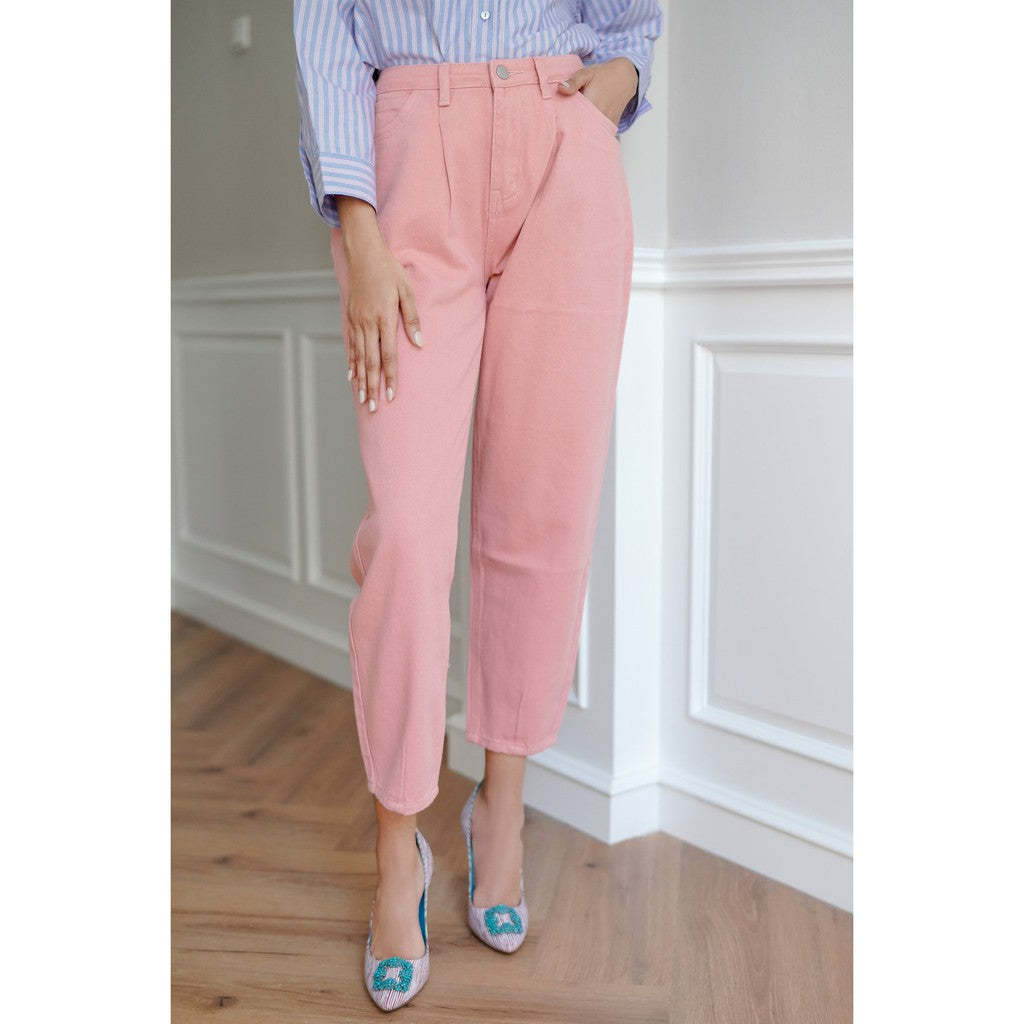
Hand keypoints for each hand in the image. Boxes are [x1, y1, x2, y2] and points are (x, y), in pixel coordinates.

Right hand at [332, 196, 424, 412]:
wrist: (363, 252)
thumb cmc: (389, 270)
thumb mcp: (406, 291)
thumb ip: (412, 319)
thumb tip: (419, 344)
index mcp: (384, 318)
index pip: (388, 355)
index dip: (390, 377)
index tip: (391, 396)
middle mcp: (367, 323)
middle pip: (371, 362)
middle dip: (373, 387)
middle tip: (375, 408)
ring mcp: (356, 321)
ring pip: (358, 357)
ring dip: (361, 380)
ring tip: (363, 399)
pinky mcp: (350, 318)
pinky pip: (350, 345)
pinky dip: (351, 363)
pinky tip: (351, 377)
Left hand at [557, 57, 638, 127]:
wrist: (625, 77)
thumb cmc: (603, 75)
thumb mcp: (586, 73)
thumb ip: (573, 82)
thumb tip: (560, 88)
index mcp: (591, 103)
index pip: (573, 119)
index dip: (564, 123)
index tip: (559, 122)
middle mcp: (600, 115)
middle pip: (582, 130)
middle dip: (572, 130)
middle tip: (564, 129)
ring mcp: (607, 122)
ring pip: (591, 133)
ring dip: (582, 133)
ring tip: (574, 131)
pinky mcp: (612, 125)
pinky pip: (599, 133)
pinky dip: (592, 133)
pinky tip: (585, 129)